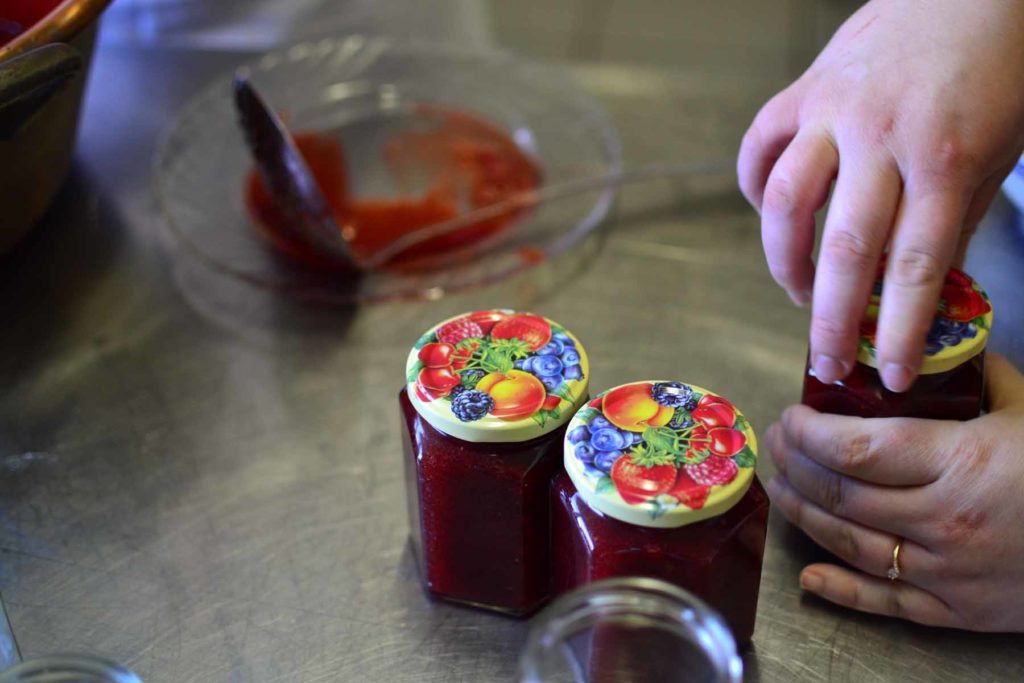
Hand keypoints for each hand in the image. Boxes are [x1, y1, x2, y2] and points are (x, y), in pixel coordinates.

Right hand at [738, 0, 1023, 391]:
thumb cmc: (1001, 63)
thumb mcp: (1003, 146)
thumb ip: (956, 214)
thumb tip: (924, 282)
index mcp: (946, 153)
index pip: (916, 263)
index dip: (900, 329)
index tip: (891, 374)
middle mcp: (881, 135)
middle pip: (847, 246)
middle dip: (833, 316)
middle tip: (826, 360)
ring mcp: (833, 109)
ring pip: (786, 201)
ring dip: (784, 261)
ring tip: (797, 292)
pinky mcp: (802, 90)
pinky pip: (760, 147)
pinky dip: (754, 188)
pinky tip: (768, 215)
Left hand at [765, 353, 1023, 630]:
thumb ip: (975, 377)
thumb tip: (926, 352)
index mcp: (958, 463)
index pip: (851, 449)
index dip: (806, 432)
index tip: (790, 415)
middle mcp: (942, 521)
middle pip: (839, 493)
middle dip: (794, 465)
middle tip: (777, 443)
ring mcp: (946, 572)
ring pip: (848, 542)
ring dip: (803, 513)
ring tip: (781, 487)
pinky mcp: (955, 612)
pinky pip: (883, 603)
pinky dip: (838, 589)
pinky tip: (808, 575)